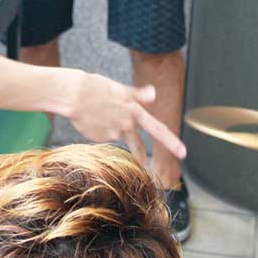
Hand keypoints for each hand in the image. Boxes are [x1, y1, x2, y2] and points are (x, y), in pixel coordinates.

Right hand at [60, 73, 185, 167]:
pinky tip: (92, 117)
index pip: (157, 129)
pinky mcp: (99, 138)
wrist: (73, 95)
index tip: (183, 153)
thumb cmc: (98, 88)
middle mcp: (125, 125)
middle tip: (149, 169)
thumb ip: (138, 95)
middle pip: (139, 146)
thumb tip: (154, 93)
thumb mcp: (121, 89)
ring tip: (117, 133)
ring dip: (119, 135)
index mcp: (134, 112)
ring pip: (119, 136)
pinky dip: (101, 128)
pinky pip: (105, 135)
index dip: (171, 141)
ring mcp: (112, 134)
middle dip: (147, 158)